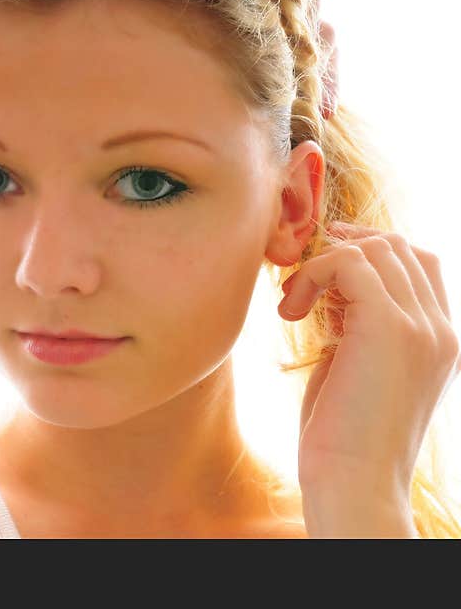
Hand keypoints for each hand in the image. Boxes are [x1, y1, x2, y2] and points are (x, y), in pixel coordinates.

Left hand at [278, 221, 459, 509]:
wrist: (354, 482)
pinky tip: (290, 311)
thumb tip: (330, 296)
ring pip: (374, 248)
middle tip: (299, 283)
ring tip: (293, 304)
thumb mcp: (357, 370)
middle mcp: (438, 327)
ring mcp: (419, 324)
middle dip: (341, 250)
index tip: (320, 271)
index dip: (366, 253)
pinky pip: (348, 262)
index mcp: (437, 338)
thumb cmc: (343, 436)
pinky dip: (312, 274)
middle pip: (396, 246)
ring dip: (321, 265)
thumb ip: (355, 330)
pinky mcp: (387, 326)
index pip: (416, 263)